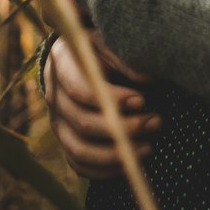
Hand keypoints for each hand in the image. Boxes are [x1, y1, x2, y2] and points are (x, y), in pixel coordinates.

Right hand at [43, 32, 162, 179]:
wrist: (82, 56)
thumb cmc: (102, 45)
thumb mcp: (109, 39)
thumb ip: (123, 55)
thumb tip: (144, 77)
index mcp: (62, 63)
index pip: (79, 88)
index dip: (111, 99)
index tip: (141, 100)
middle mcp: (54, 95)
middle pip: (83, 122)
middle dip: (123, 127)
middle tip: (155, 122)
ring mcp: (57, 122)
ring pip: (80, 150)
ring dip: (117, 154)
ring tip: (148, 147)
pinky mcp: (65, 140)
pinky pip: (79, 165)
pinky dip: (105, 170)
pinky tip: (131, 163)